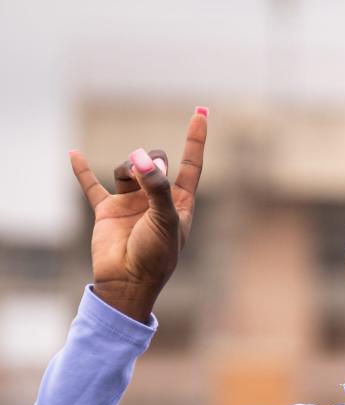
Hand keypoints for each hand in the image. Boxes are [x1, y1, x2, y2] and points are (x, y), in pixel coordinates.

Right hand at [69, 109, 207, 322]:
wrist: (128, 282)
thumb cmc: (156, 256)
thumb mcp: (166, 219)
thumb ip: (158, 187)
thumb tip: (142, 158)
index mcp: (181, 201)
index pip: (191, 164)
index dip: (195, 139)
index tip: (201, 112)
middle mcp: (157, 199)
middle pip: (155, 160)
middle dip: (150, 159)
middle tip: (146, 174)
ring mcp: (132, 203)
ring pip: (127, 169)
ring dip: (126, 169)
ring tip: (128, 181)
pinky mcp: (107, 211)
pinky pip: (92, 186)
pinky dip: (82, 171)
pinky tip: (74, 154)